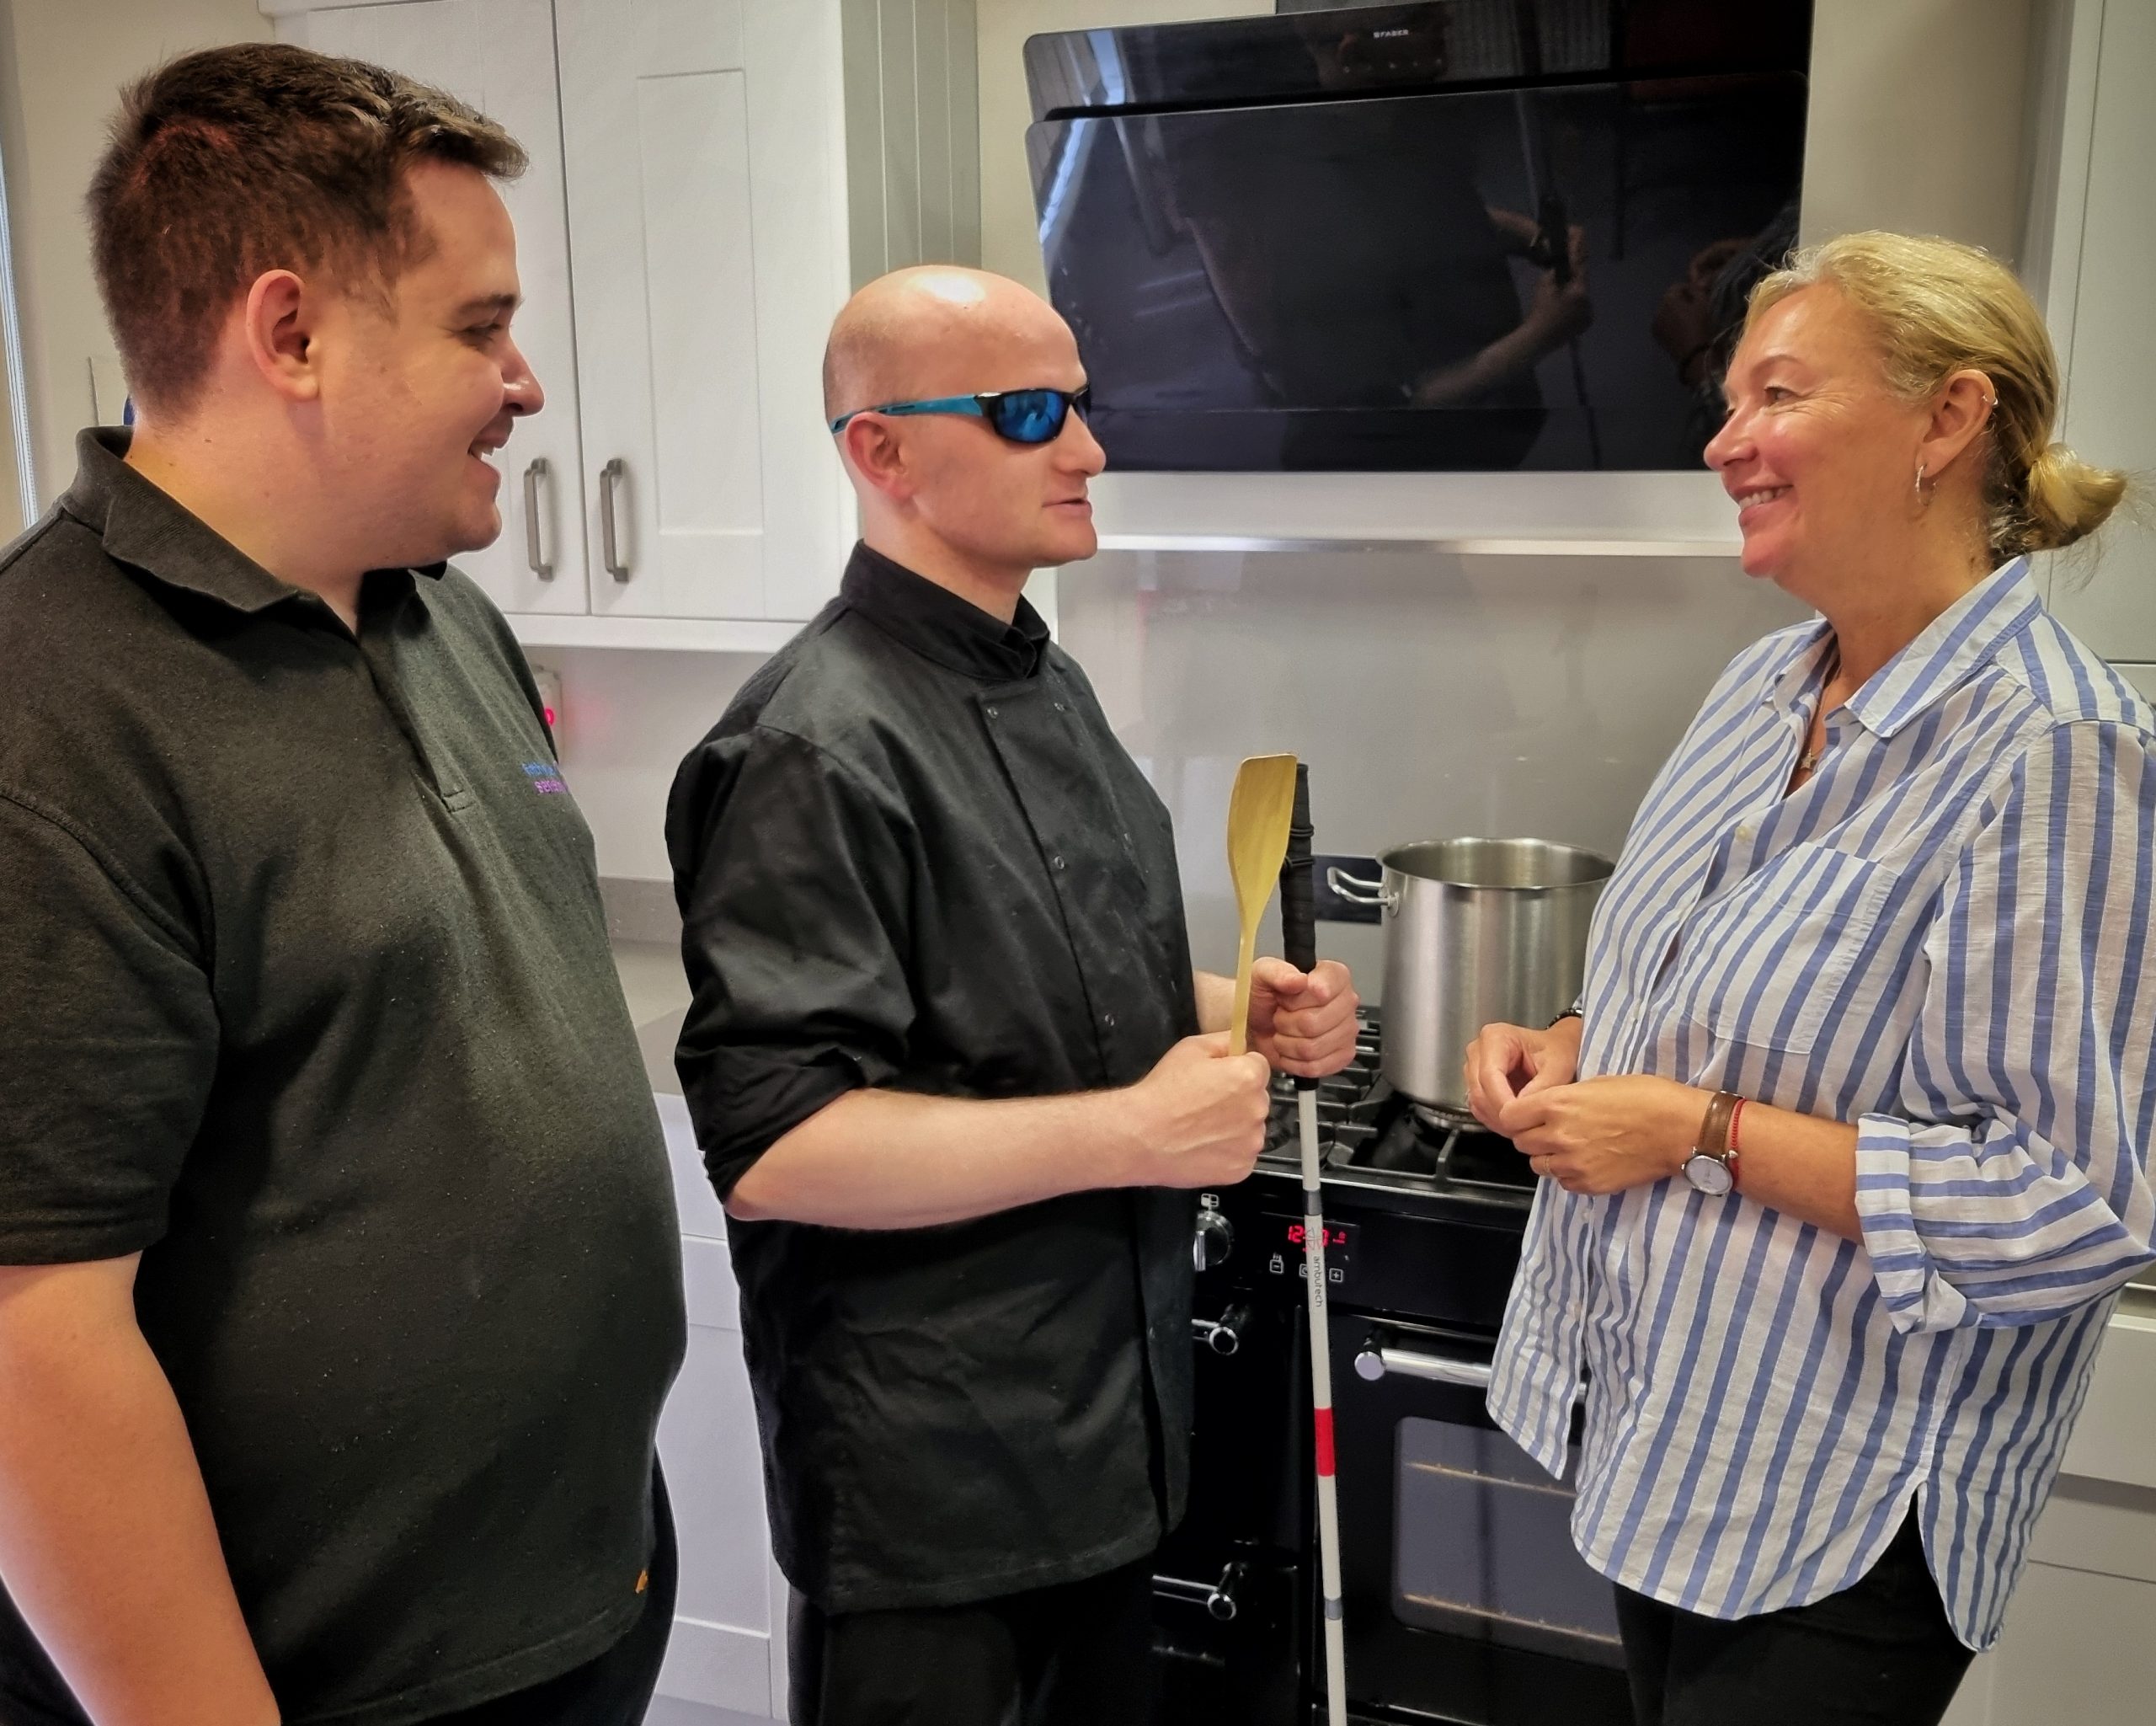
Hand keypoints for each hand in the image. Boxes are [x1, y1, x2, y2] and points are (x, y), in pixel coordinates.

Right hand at [1127, 1032, 1273, 1187]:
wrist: (1141, 1136)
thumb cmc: (1163, 1091)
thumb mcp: (1191, 1048)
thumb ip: (1224, 1041)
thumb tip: (1241, 1045)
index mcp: (1249, 1076)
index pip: (1259, 1067)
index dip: (1237, 1070)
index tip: (1218, 1079)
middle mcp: (1258, 1110)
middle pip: (1256, 1099)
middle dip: (1239, 1099)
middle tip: (1205, 1104)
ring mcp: (1251, 1143)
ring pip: (1250, 1129)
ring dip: (1235, 1127)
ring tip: (1201, 1128)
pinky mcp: (1241, 1169)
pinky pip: (1241, 1155)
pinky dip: (1227, 1152)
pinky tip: (1202, 1146)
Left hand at [1247, 958, 1359, 1075]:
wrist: (1257, 1025)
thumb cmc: (1263, 997)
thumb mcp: (1262, 974)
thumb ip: (1278, 971)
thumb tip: (1298, 979)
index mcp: (1333, 976)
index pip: (1322, 990)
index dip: (1298, 999)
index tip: (1286, 998)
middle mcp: (1345, 1001)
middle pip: (1315, 1023)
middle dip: (1287, 1022)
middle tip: (1282, 1015)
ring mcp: (1347, 1030)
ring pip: (1313, 1047)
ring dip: (1288, 1043)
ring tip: (1285, 1031)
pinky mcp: (1342, 1055)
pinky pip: (1316, 1066)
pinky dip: (1294, 1061)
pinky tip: (1291, 1048)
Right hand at [1461, 1017, 1579, 1131]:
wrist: (1557, 1049)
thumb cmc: (1558, 1051)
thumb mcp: (1558, 1066)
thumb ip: (1541, 1087)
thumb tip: (1521, 1108)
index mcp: (1495, 1037)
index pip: (1489, 1075)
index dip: (1502, 1101)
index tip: (1521, 1118)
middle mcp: (1478, 1050)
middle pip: (1479, 1090)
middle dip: (1500, 1113)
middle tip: (1523, 1128)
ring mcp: (1474, 1067)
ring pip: (1476, 1101)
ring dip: (1496, 1119)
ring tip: (1521, 1126)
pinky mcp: (1476, 1083)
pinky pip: (1478, 1106)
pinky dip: (1493, 1119)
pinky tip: (1513, 1123)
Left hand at [1496, 1074, 1706, 1194]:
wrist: (1680, 1128)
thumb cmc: (1645, 1096)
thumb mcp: (1596, 1082)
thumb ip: (1563, 1098)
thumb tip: (1545, 1108)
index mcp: (1557, 1103)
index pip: (1508, 1116)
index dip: (1516, 1115)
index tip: (1526, 1115)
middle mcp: (1558, 1135)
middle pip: (1521, 1143)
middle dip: (1531, 1136)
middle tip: (1551, 1130)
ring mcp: (1573, 1163)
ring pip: (1539, 1165)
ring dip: (1548, 1156)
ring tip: (1572, 1146)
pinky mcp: (1589, 1184)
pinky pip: (1563, 1182)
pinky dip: (1569, 1174)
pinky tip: (1588, 1161)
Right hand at [1524, 256, 1592, 351]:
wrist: (1538, 339)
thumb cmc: (1540, 311)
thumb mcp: (1544, 285)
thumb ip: (1555, 272)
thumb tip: (1560, 266)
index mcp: (1580, 291)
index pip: (1581, 268)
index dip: (1578, 255)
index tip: (1579, 239)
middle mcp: (1589, 303)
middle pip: (1582, 285)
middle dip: (1574, 280)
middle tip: (1563, 279)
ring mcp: (1588, 316)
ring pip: (1582, 298)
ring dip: (1575, 295)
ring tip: (1562, 298)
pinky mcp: (1584, 326)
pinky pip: (1582, 311)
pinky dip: (1575, 308)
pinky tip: (1565, 311)